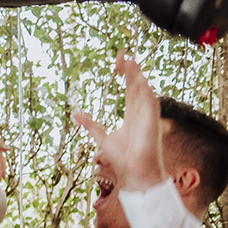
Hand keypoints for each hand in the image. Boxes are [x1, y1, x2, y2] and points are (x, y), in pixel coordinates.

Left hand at [73, 51, 164, 191]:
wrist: (136, 173)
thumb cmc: (124, 159)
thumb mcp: (101, 138)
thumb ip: (91, 125)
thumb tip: (75, 114)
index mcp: (132, 114)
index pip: (130, 89)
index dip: (126, 74)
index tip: (118, 61)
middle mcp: (141, 112)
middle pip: (136, 85)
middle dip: (130, 69)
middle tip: (121, 54)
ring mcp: (148, 116)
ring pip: (144, 90)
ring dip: (137, 75)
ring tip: (130, 61)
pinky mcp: (152, 122)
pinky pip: (150, 102)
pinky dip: (144, 90)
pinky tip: (139, 79)